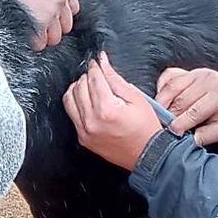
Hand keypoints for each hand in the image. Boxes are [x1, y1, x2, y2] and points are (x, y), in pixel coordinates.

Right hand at [10, 0, 77, 49]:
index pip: (74, 8)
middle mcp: (60, 0)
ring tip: (33, 34)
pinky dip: (34, 43)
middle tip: (41, 27)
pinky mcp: (41, 23)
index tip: (53, 17)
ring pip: (55, 37)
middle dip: (54, 28)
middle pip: (67, 26)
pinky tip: (28, 38)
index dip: (62, 15)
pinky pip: (41, 43)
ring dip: (44, 37)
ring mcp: (52, 13)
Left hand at [64, 53, 164, 171]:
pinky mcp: (82, 138)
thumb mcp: (136, 98)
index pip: (94, 79)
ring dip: (78, 88)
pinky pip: (71, 114)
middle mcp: (92, 121)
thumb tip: (103, 62)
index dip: (95, 67)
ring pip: (69, 99)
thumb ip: (115, 79)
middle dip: (87, 77)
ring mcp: (85, 131)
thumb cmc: (146, 128)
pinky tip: (87, 101)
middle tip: (97, 75)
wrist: (147, 154)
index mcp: (107, 109)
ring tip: (90, 87)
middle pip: (79, 87)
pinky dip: (76, 103)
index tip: (97, 62)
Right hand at [154, 67, 217, 145]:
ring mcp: (197, 73)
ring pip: (172, 87)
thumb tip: (189, 140)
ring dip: (162, 102)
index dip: (182, 122)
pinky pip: (169, 76)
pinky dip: (162, 88)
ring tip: (158, 116)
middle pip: (181, 99)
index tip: (172, 132)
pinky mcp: (189, 72)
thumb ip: (209, 135)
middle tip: (162, 128)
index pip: (196, 110)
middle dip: (170, 115)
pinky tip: (160, 101)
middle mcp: (208, 80)